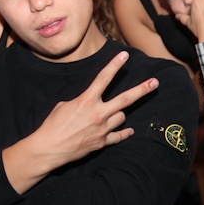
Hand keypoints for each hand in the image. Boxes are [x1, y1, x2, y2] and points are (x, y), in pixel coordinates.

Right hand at [33, 52, 155, 166]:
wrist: (48, 149)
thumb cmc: (52, 125)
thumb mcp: (64, 106)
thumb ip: (81, 101)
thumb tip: (89, 102)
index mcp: (86, 101)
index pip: (104, 78)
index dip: (115, 65)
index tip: (125, 55)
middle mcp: (98, 114)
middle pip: (125, 99)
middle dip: (142, 89)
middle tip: (155, 82)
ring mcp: (101, 129)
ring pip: (121, 116)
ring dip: (119, 113)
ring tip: (112, 113)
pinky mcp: (101, 143)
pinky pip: (118, 136)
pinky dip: (123, 133)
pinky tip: (129, 131)